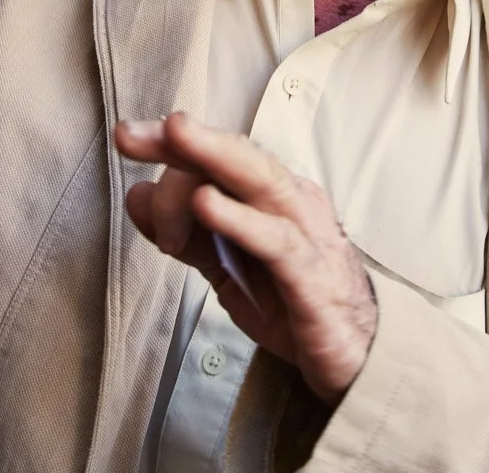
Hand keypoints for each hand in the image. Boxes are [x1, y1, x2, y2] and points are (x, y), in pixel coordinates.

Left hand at [115, 113, 376, 403]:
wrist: (358, 353)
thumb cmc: (293, 302)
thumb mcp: (228, 267)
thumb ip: (186, 234)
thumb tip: (137, 195)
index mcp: (273, 195)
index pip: (223, 155)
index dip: (174, 143)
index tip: (129, 136)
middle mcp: (292, 201)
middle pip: (238, 156)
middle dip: (185, 140)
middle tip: (134, 134)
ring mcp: (306, 232)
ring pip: (260, 180)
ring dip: (213, 157)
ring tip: (175, 137)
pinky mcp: (310, 274)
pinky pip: (274, 239)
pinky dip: (239, 218)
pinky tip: (207, 205)